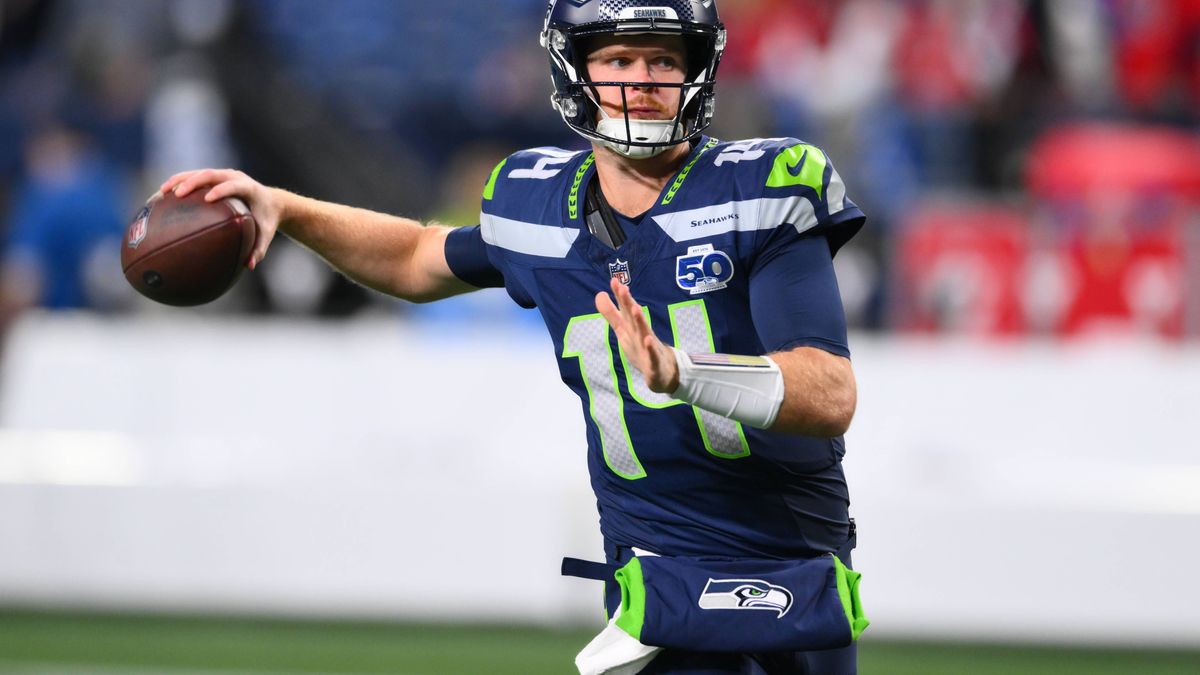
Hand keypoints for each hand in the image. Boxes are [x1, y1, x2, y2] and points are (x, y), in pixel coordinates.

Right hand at [160, 169, 283, 269]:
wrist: (271, 202)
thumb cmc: (266, 221)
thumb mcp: (266, 235)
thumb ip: (259, 249)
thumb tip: (248, 266)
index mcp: (249, 188)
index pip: (233, 186)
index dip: (221, 190)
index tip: (208, 199)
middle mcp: (234, 177)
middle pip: (211, 175)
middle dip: (193, 182)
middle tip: (178, 195)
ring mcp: (223, 175)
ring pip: (199, 173)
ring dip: (180, 180)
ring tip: (162, 192)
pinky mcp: (215, 177)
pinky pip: (195, 177)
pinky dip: (180, 183)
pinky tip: (163, 195)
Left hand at [595, 277, 679, 393]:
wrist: (662, 370)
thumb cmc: (641, 345)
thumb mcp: (623, 330)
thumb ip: (611, 313)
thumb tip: (599, 294)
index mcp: (631, 326)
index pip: (625, 309)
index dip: (619, 296)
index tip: (614, 280)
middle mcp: (640, 333)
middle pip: (633, 316)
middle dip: (628, 302)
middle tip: (622, 287)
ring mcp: (648, 347)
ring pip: (643, 332)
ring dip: (639, 320)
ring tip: (635, 308)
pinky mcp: (653, 362)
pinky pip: (651, 354)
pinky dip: (650, 347)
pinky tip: (648, 340)